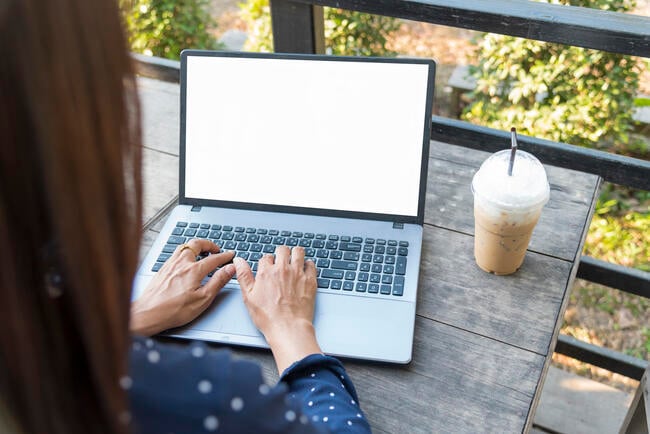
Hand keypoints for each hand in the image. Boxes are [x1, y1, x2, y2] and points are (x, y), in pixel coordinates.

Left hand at [130, 239, 235, 335]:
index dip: (224, 256)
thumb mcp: (203, 299)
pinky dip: (185, 252)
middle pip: (197, 244)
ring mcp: (170, 265)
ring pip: (184, 246)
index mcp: (193, 270)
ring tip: (202, 251)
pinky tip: (185, 260)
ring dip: (195, 246)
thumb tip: (230, 269)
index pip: (214, 258)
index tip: (230, 255)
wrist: (148, 314)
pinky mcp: (162, 269)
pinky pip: (175, 253)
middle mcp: (181, 263)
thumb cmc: (174, 310)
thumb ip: (218, 281)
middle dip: (209, 244)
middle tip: (216, 249)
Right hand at [234, 246, 321, 373]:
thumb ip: (243, 275)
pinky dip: (308, 264)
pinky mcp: (310, 280)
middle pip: (282, 250)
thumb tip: (238, 260)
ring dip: (295, 254)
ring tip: (294, 259)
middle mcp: (283, 269)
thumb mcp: (248, 297)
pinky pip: (311, 264)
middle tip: (282, 260)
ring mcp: (298, 274)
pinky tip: (305, 269)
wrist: (288, 328)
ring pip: (298, 252)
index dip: (267, 261)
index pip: (266, 257)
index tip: (268, 267)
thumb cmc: (268, 317)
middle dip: (281, 253)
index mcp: (266, 272)